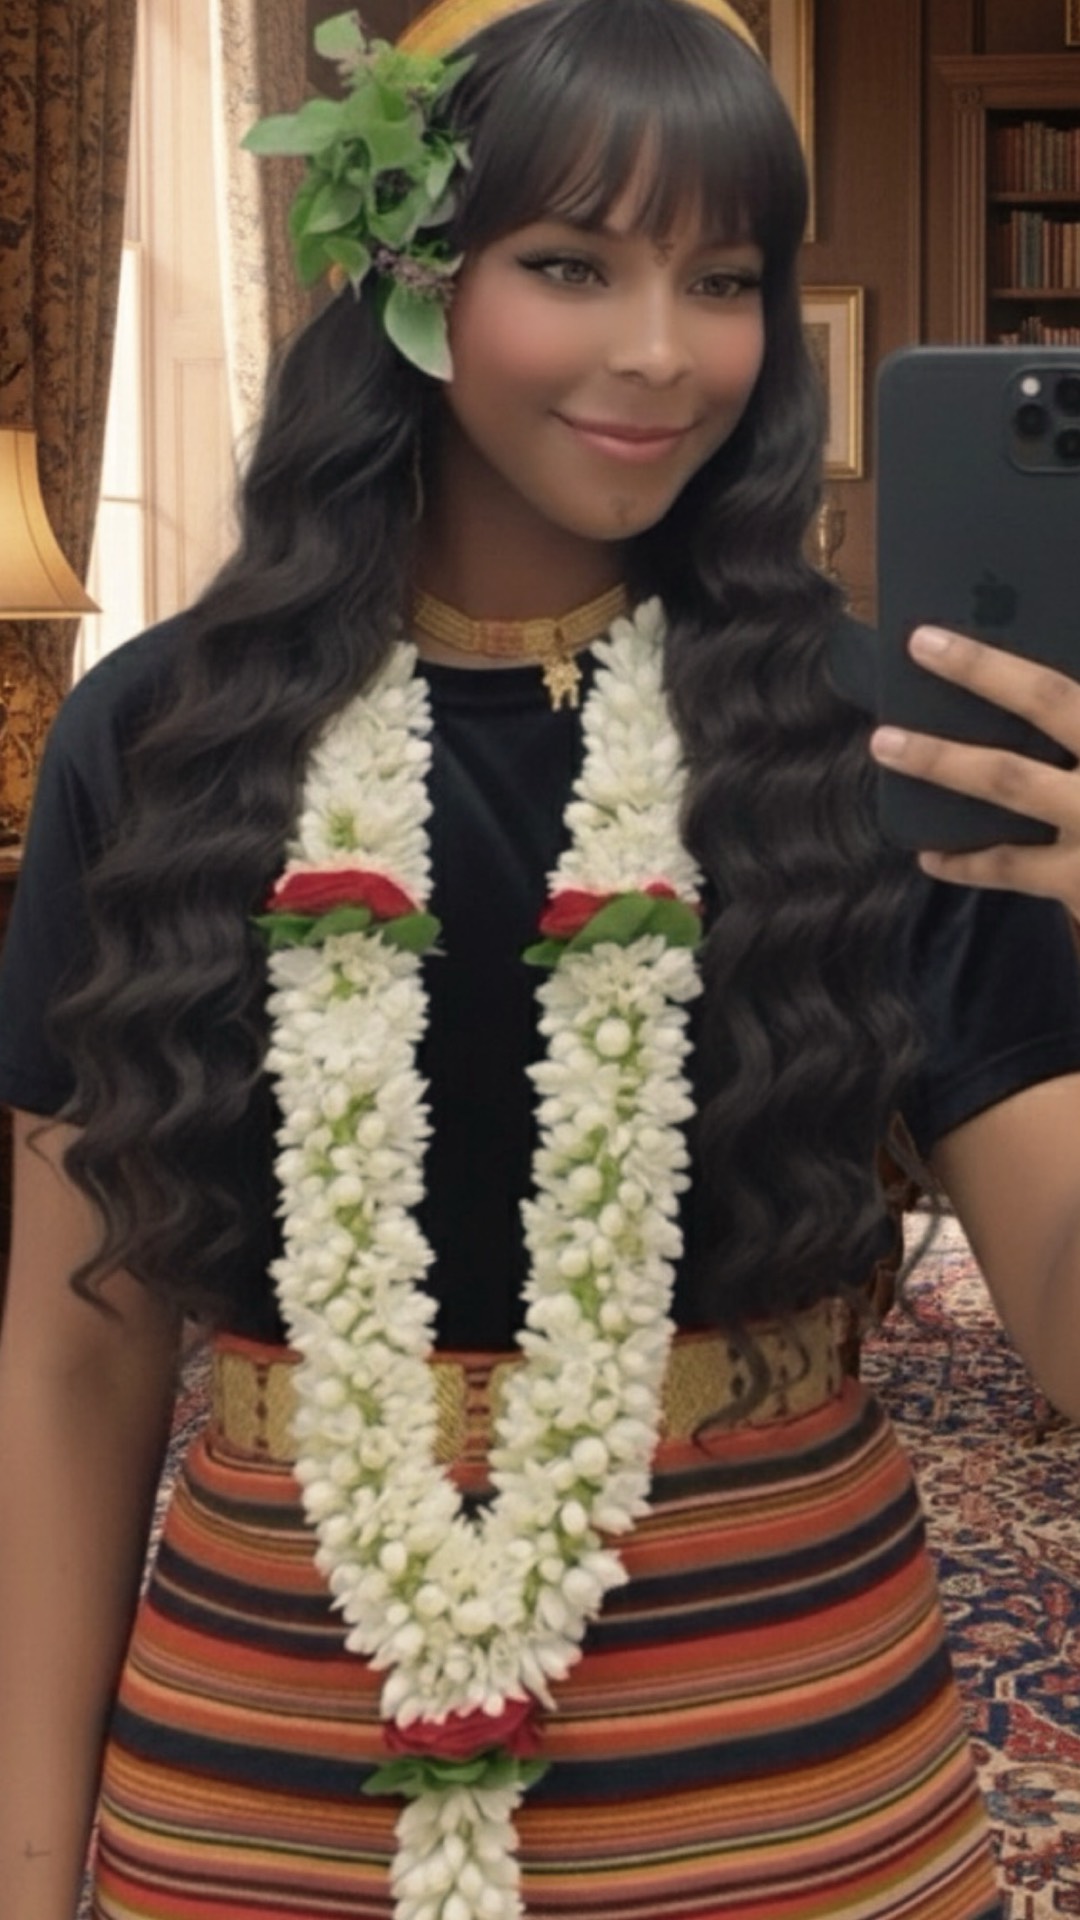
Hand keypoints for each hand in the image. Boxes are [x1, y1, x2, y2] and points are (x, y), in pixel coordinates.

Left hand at [869, 625, 1079, 919]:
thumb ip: (1074, 727)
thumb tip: (1050, 702)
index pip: (1071, 685)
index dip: (1033, 649)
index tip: (984, 617)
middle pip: (1050, 699)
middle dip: (982, 668)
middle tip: (922, 641)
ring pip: (1009, 780)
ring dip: (942, 758)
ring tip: (885, 742)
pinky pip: (1010, 867)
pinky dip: (967, 861)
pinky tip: (930, 853)